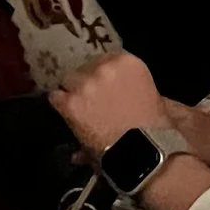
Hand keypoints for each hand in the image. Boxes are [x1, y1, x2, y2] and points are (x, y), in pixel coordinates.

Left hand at [50, 48, 171, 159]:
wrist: (145, 149)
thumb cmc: (154, 127)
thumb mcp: (152, 98)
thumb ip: (131, 89)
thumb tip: (128, 98)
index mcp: (126, 61)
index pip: (102, 60)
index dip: (100, 74)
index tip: (102, 86)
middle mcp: (104, 67)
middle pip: (83, 69)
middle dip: (86, 83)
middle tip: (93, 102)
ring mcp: (86, 83)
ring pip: (68, 82)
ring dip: (73, 94)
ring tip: (82, 111)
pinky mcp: (72, 101)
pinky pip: (55, 97)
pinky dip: (60, 106)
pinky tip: (69, 116)